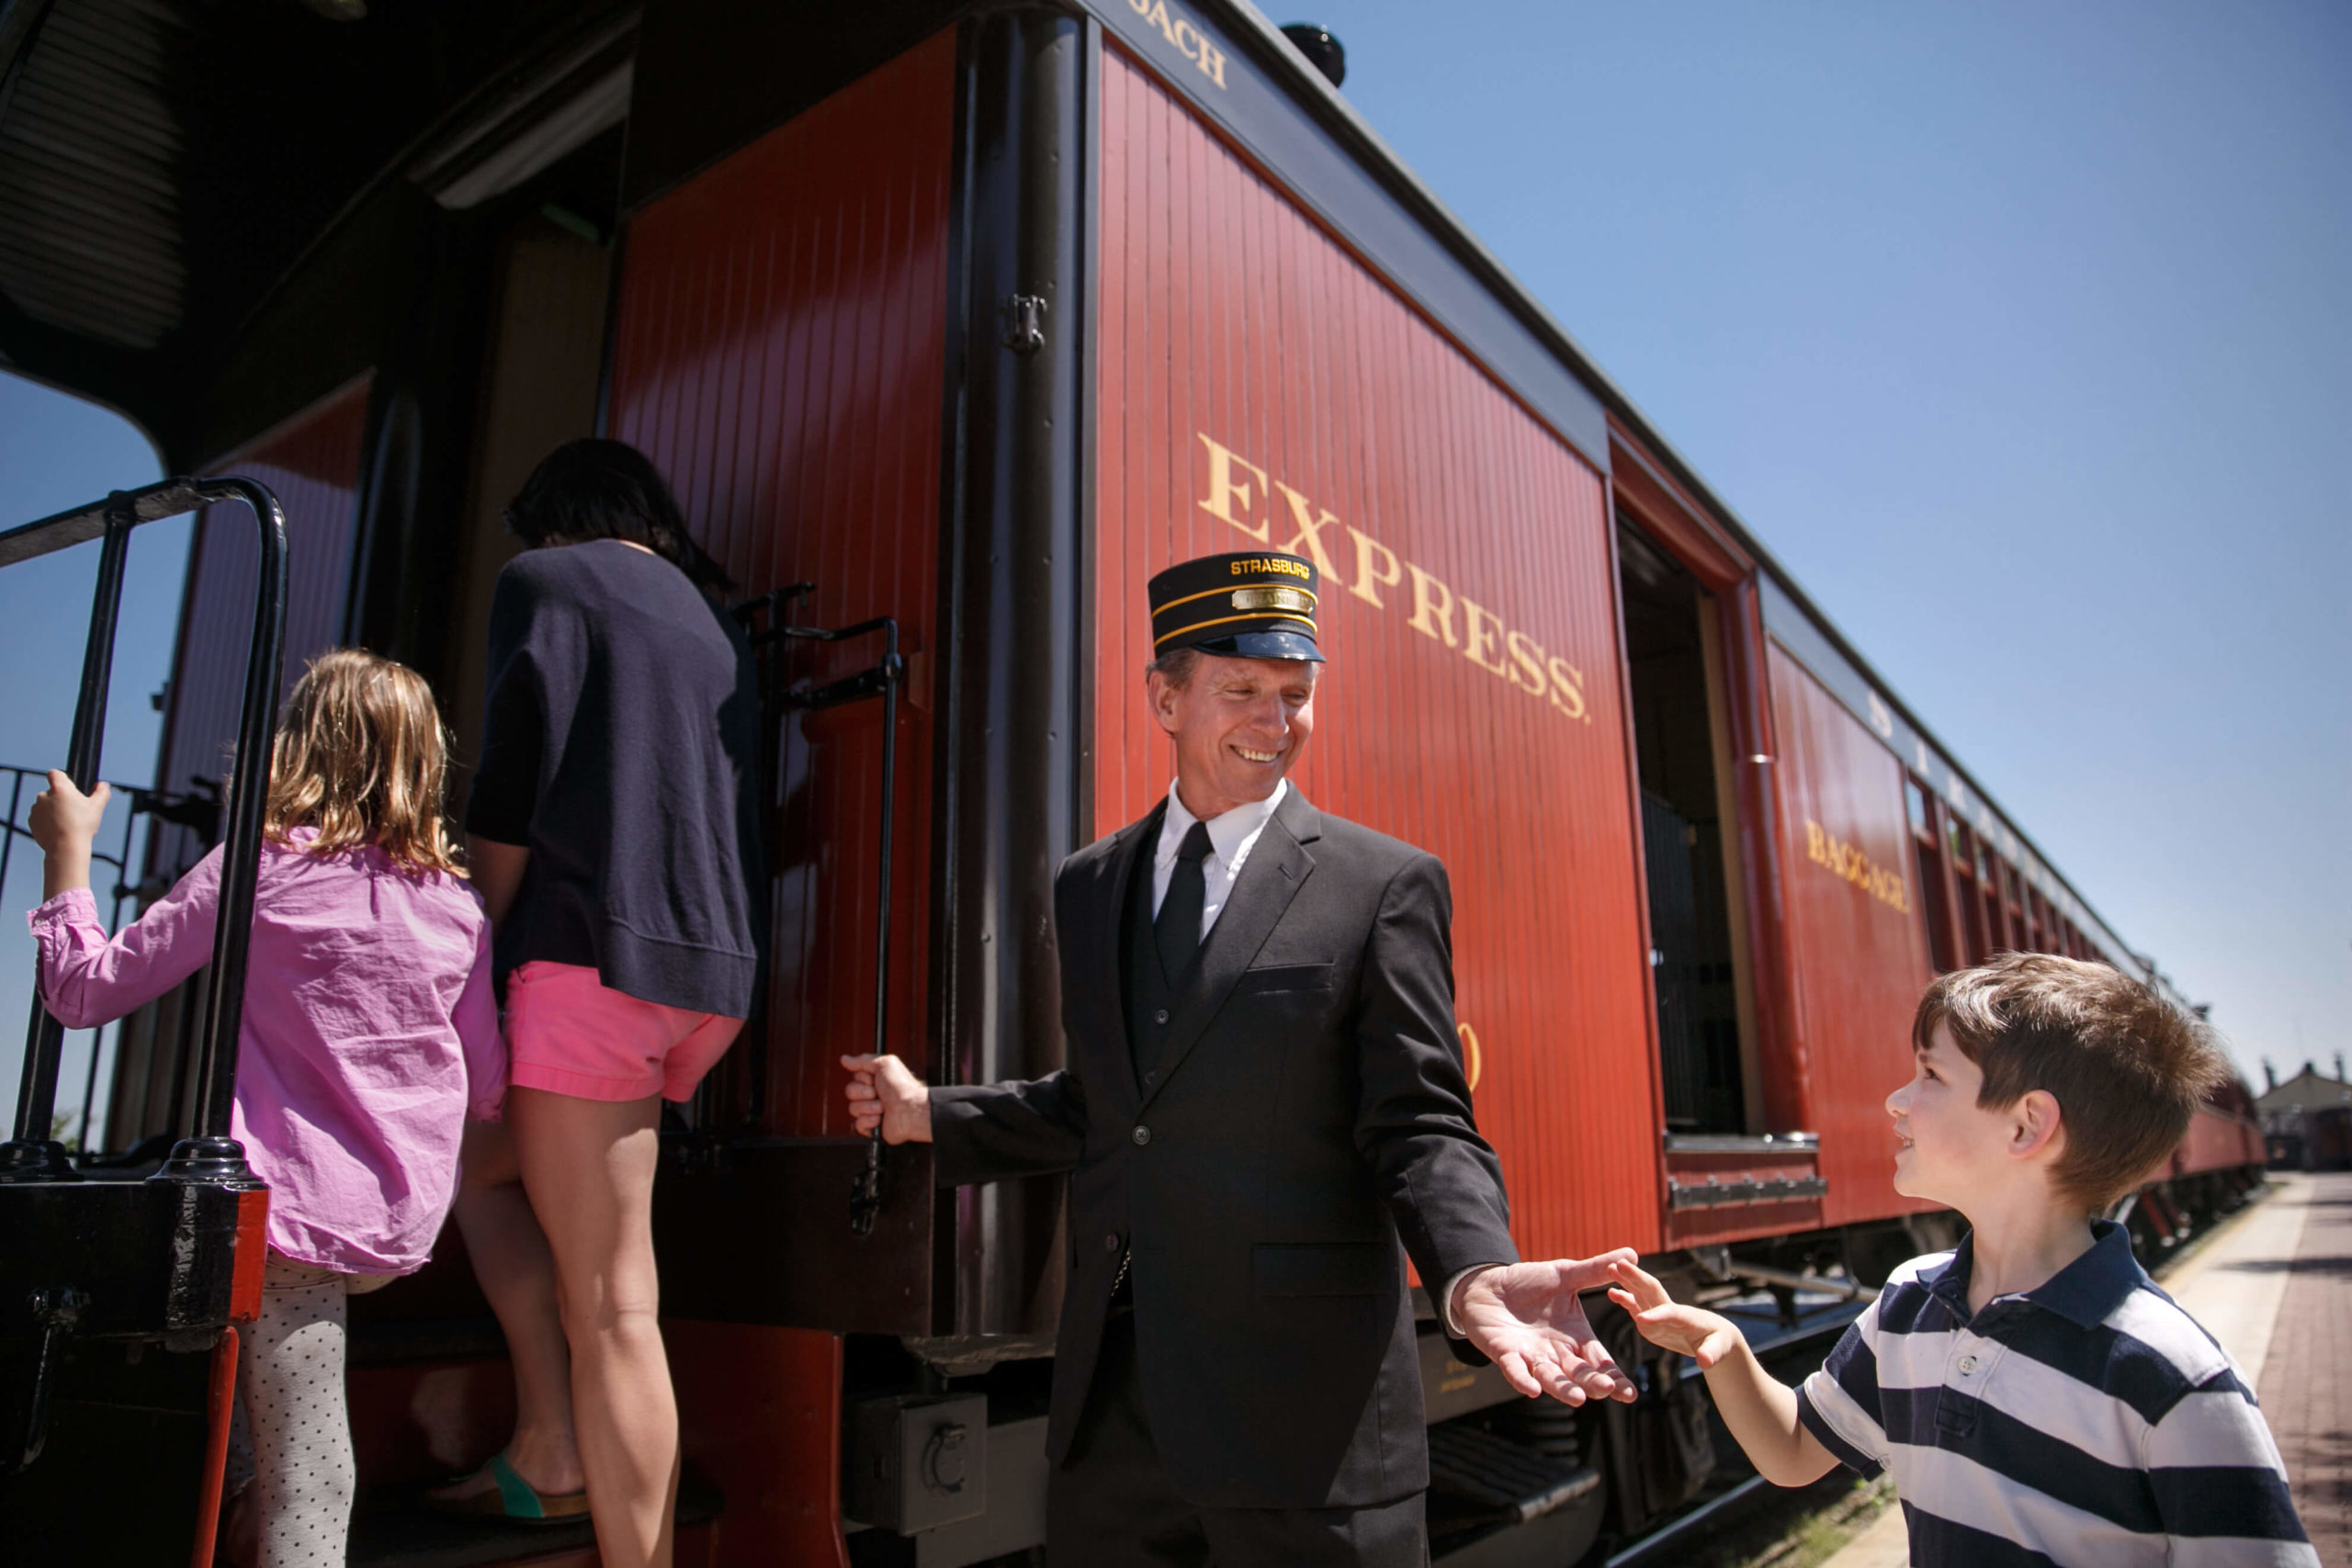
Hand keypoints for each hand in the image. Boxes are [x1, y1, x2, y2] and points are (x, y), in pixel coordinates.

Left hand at [30, 771, 107, 854]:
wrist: (65, 847)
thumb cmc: (82, 826)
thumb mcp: (97, 807)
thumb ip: (102, 792)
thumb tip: (103, 785)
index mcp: (60, 788)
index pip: (55, 773)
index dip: (62, 778)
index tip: (69, 787)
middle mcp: (44, 796)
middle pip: (52, 791)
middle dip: (60, 798)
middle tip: (73, 811)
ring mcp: (36, 809)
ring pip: (45, 805)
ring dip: (53, 810)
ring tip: (66, 823)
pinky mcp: (31, 821)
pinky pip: (39, 817)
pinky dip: (47, 821)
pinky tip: (58, 830)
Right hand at [841, 1053, 931, 1142]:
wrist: (910, 1109)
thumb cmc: (901, 1086)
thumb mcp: (883, 1064)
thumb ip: (862, 1061)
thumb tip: (843, 1059)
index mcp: (874, 1081)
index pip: (854, 1079)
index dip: (863, 1079)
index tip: (874, 1080)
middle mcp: (872, 1096)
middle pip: (850, 1092)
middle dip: (863, 1092)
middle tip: (878, 1093)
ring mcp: (871, 1112)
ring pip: (853, 1109)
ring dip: (869, 1107)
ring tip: (883, 1107)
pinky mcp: (872, 1128)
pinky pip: (858, 1124)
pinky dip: (869, 1121)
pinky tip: (880, 1119)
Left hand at [1455, 1253, 1640, 1405]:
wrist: (1489, 1285)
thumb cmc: (1529, 1283)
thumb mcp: (1565, 1275)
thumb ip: (1595, 1271)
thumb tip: (1633, 1254)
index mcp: (1576, 1337)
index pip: (1600, 1362)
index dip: (1614, 1378)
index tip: (1629, 1393)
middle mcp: (1557, 1353)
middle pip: (1579, 1374)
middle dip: (1593, 1384)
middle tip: (1606, 1389)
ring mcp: (1531, 1357)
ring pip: (1551, 1378)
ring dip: (1564, 1389)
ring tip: (1579, 1398)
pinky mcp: (1505, 1354)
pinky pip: (1515, 1370)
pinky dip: (1523, 1380)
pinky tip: (1532, 1389)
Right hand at [1606, 1258, 1743, 1369]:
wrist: (1714, 1334)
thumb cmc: (1719, 1341)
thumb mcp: (1719, 1349)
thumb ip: (1711, 1355)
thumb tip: (1705, 1363)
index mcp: (1686, 1318)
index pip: (1671, 1314)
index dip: (1657, 1316)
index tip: (1640, 1320)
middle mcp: (1670, 1310)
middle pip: (1652, 1292)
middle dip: (1637, 1279)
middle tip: (1619, 1265)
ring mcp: (1660, 1313)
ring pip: (1641, 1293)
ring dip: (1627, 1280)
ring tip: (1610, 1268)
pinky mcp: (1652, 1319)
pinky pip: (1636, 1306)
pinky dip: (1624, 1298)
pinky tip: (1611, 1292)